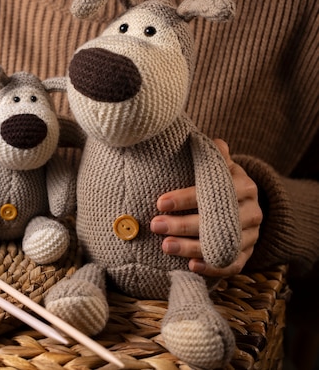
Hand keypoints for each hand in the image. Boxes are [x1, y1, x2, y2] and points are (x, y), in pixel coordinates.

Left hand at [150, 139, 261, 276]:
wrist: (243, 202)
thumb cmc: (218, 181)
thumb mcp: (217, 165)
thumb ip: (211, 154)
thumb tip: (210, 139)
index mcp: (244, 185)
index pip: (213, 192)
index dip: (185, 198)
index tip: (160, 202)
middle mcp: (252, 211)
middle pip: (216, 220)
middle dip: (182, 224)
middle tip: (155, 226)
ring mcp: (251, 235)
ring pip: (221, 244)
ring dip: (191, 247)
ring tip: (165, 246)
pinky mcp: (247, 253)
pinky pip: (232, 264)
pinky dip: (212, 267)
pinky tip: (190, 266)